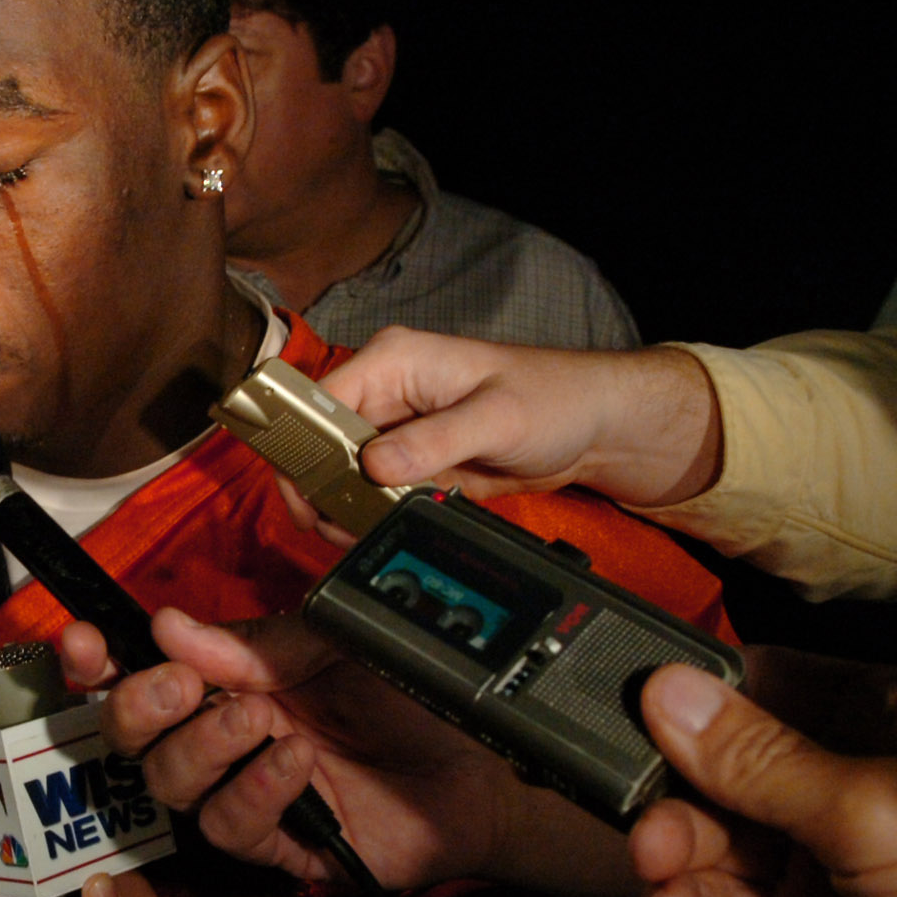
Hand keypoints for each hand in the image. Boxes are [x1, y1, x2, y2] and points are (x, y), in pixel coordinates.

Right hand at [60, 609, 629, 896]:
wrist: (482, 764)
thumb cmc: (406, 697)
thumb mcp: (331, 645)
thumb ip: (250, 645)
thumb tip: (168, 625)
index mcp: (224, 679)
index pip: (134, 670)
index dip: (96, 661)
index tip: (83, 643)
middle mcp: (223, 736)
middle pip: (132, 735)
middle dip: (140, 706)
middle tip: (183, 686)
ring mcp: (246, 793)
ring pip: (171, 784)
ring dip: (206, 747)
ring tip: (265, 721)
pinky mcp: (279, 848)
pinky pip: (231, 827)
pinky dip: (256, 789)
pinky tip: (297, 764)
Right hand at [303, 327, 720, 518]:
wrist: (595, 425)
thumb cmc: (555, 398)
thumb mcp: (496, 418)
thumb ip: (434, 442)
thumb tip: (374, 466)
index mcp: (394, 360)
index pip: (321, 401)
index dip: (302, 445)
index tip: (304, 492)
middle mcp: (385, 391)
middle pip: (322, 441)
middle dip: (318, 486)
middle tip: (327, 526)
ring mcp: (396, 428)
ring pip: (342, 471)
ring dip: (341, 505)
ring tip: (351, 535)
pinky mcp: (412, 459)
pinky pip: (373, 489)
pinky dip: (368, 513)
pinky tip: (372, 531)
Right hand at [630, 648, 896, 896]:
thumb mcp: (879, 813)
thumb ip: (762, 756)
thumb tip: (672, 692)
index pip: (783, 682)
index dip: (707, 694)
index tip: (637, 703)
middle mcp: (872, 790)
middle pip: (736, 767)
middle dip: (679, 791)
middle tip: (641, 810)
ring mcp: (840, 868)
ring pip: (721, 841)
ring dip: (674, 854)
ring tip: (656, 869)